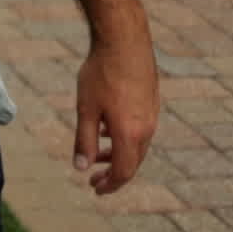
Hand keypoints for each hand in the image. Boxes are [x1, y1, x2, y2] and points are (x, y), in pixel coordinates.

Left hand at [74, 38, 158, 193]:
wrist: (124, 42)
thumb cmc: (101, 74)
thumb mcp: (86, 109)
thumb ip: (84, 140)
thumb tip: (81, 167)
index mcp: (130, 134)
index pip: (123, 171)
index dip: (110, 184)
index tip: (94, 189)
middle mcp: (146, 128)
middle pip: (132, 162)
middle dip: (113, 174)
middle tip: (94, 181)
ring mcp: (151, 115)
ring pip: (136, 146)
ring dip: (117, 155)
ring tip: (97, 156)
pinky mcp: (150, 103)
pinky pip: (139, 130)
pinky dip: (124, 139)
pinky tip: (107, 131)